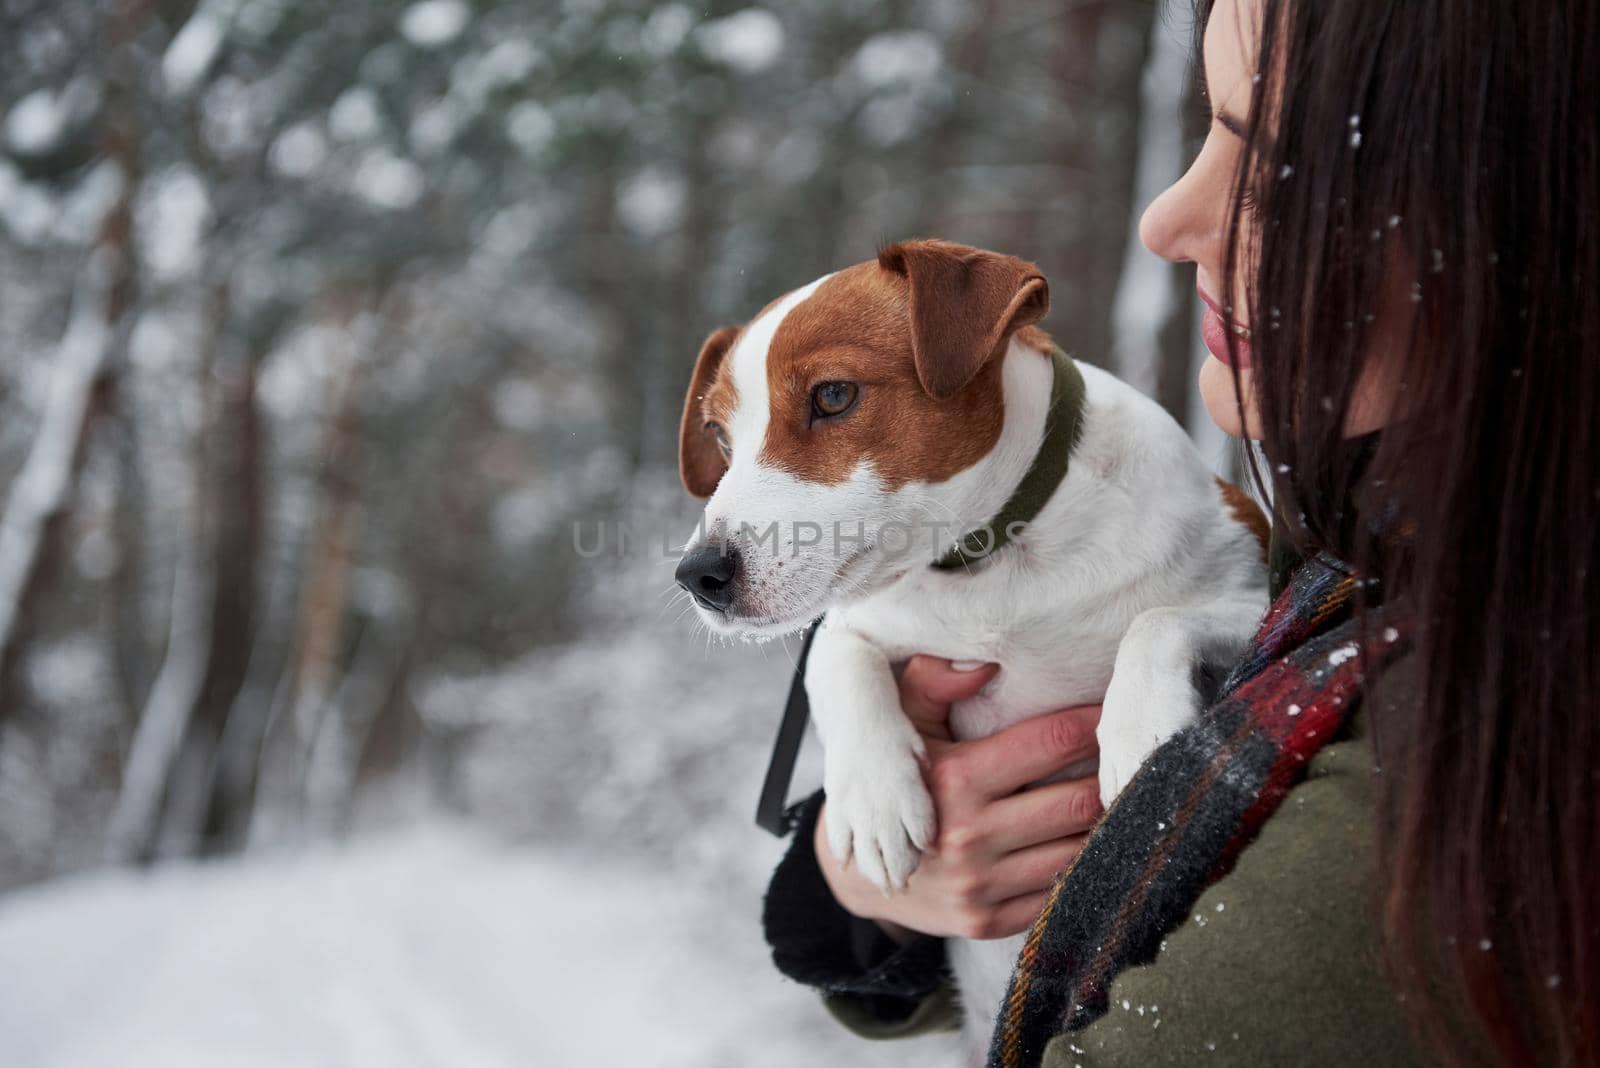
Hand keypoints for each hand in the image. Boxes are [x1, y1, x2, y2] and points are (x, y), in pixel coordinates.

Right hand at [815, 656, 1103, 940]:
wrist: (855, 871)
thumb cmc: (892, 782)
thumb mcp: (899, 724)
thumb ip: (932, 681)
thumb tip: (986, 664)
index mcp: (954, 779)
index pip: (1050, 742)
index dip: (1092, 722)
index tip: (1115, 709)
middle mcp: (969, 835)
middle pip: (1079, 801)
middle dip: (1113, 775)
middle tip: (1131, 755)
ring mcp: (979, 885)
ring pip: (1078, 850)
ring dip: (1107, 824)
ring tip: (1123, 797)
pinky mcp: (986, 922)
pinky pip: (1059, 893)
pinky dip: (1084, 867)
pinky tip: (1093, 844)